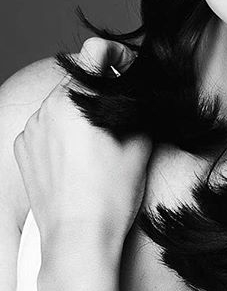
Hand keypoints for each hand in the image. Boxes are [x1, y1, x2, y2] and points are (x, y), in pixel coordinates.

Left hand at [13, 37, 151, 247]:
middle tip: (120, 114)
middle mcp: (46, 109)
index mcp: (75, 101)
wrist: (79, 239)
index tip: (127, 72)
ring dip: (80, 109)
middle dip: (100, 88)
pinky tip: (78, 156)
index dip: (117, 57)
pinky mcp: (22, 150)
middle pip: (78, 78)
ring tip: (99, 141)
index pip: (95, 51)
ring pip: (61, 102)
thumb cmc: (111, 194)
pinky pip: (46, 125)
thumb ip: (138, 105)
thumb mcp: (140, 141)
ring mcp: (30, 130)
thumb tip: (137, 90)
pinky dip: (62, 130)